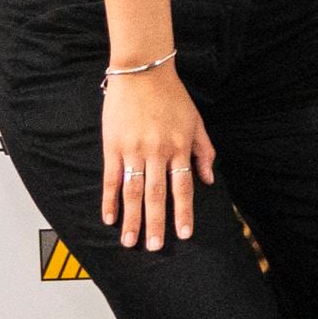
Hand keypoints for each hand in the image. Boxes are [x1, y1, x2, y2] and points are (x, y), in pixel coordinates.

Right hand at [100, 65, 213, 251]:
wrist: (143, 71)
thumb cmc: (172, 96)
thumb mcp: (196, 121)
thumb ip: (204, 151)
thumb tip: (208, 180)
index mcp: (179, 147)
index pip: (183, 187)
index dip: (184, 212)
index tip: (184, 234)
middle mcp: (157, 151)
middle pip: (156, 194)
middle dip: (156, 223)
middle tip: (153, 247)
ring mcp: (133, 149)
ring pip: (133, 191)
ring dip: (131, 218)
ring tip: (129, 241)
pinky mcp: (113, 145)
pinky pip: (111, 178)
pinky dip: (109, 199)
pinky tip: (109, 218)